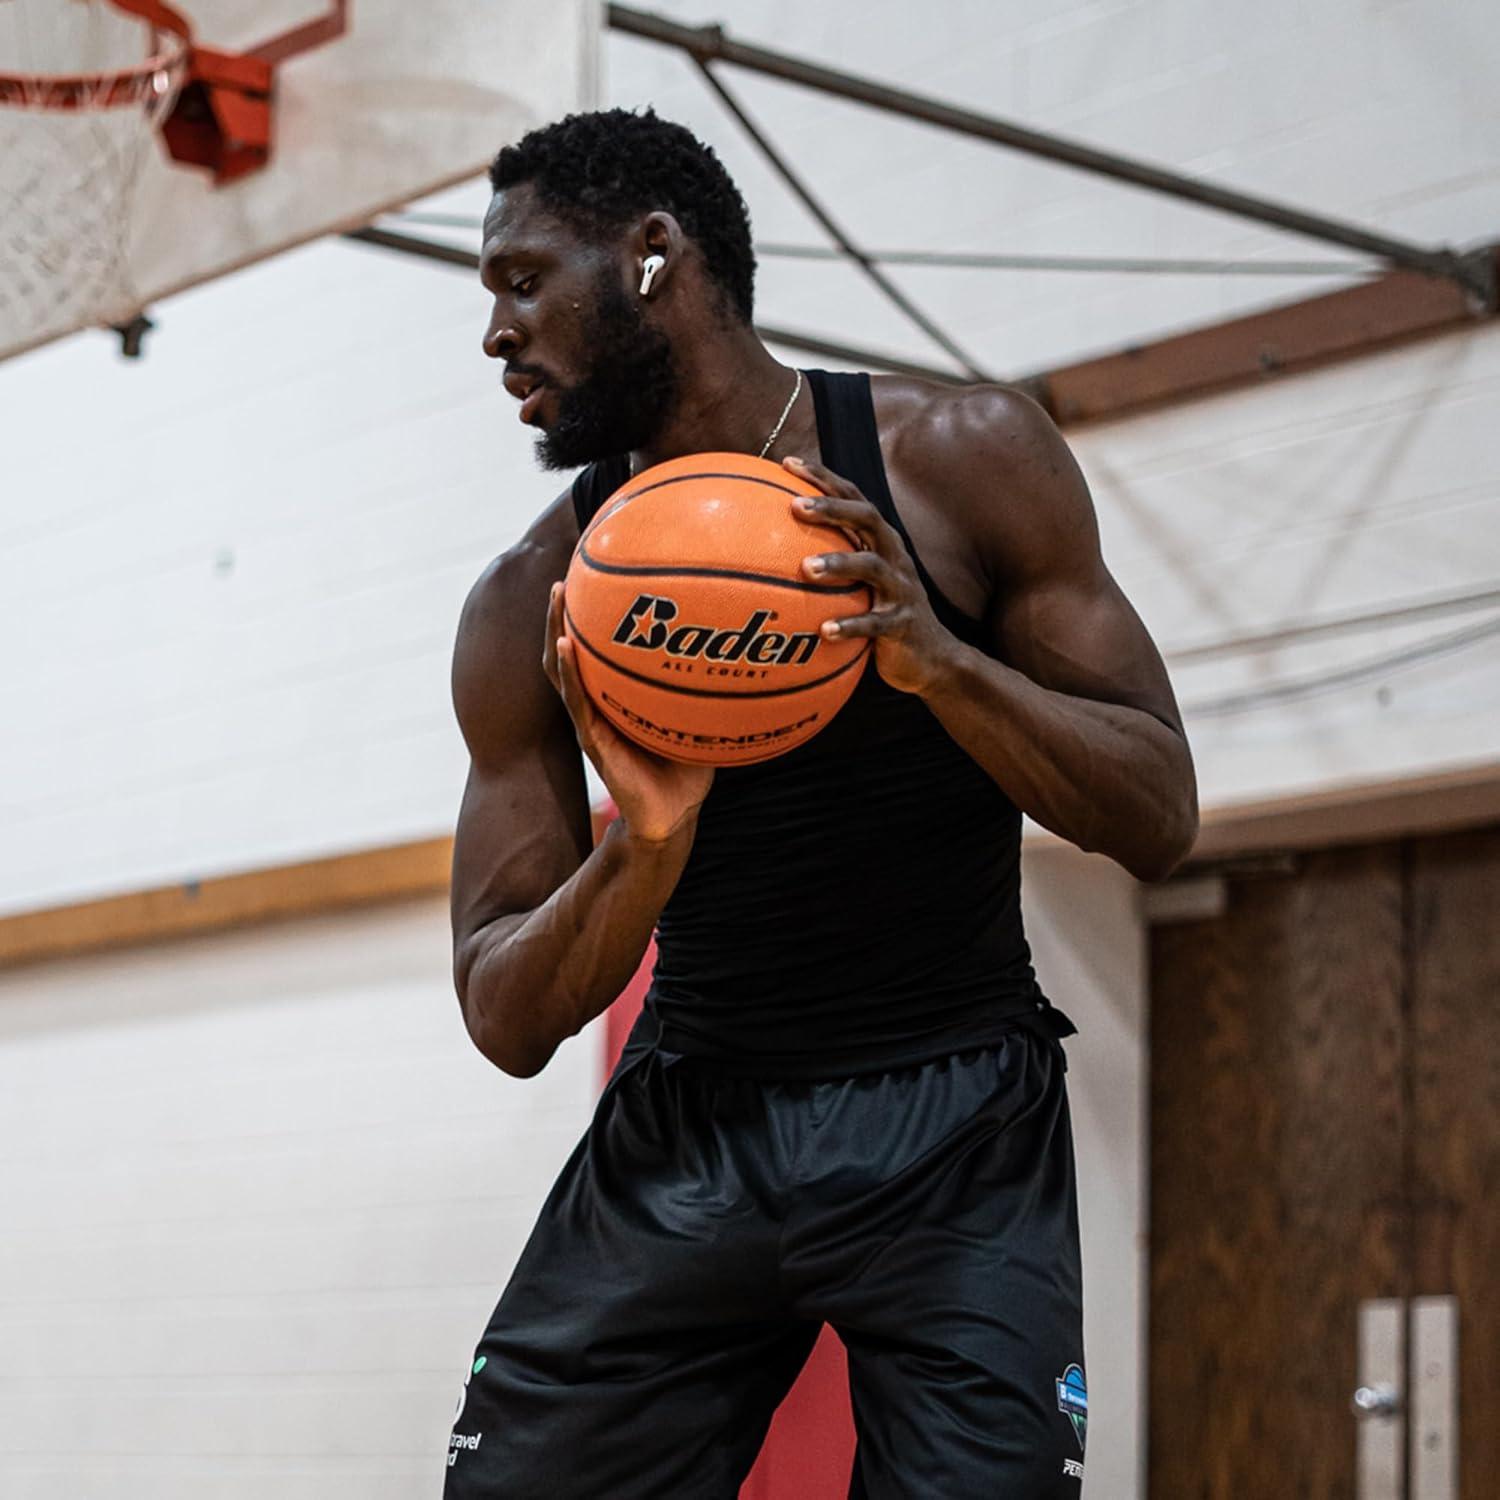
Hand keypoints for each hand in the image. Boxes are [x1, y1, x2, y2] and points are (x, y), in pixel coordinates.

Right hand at [544, 583, 713, 844]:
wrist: (672, 814)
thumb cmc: (689, 763)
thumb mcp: (703, 712)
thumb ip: (713, 680)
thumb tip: (752, 641)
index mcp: (617, 692)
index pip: (599, 643)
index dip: (593, 609)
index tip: (597, 566)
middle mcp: (598, 700)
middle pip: (572, 643)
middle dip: (566, 607)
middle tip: (570, 566)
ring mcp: (590, 718)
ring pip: (562, 666)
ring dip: (556, 629)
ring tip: (557, 595)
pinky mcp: (591, 739)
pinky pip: (575, 700)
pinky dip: (568, 672)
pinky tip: (564, 646)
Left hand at [786, 456, 958, 695]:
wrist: (931, 657)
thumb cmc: (881, 614)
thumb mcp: (858, 584)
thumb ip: (828, 561)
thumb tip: (767, 551)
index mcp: (880, 542)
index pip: (852, 498)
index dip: (824, 478)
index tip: (788, 464)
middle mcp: (894, 557)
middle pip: (867, 519)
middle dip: (832, 509)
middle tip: (795, 506)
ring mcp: (901, 589)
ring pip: (873, 567)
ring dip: (839, 563)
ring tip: (807, 568)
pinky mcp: (903, 624)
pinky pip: (875, 624)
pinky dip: (850, 625)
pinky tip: (824, 631)